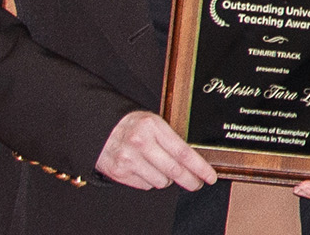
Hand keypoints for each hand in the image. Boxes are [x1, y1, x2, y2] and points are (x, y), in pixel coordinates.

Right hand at [96, 110, 218, 190]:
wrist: (99, 128)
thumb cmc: (132, 125)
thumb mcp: (153, 122)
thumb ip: (171, 138)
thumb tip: (194, 160)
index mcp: (153, 127)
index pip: (183, 152)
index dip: (200, 167)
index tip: (210, 176)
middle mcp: (140, 143)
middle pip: (174, 170)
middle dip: (190, 180)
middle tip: (197, 184)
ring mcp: (128, 159)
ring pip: (160, 181)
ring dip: (167, 180)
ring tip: (163, 170)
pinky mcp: (118, 172)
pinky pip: (145, 186)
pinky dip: (150, 181)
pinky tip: (146, 170)